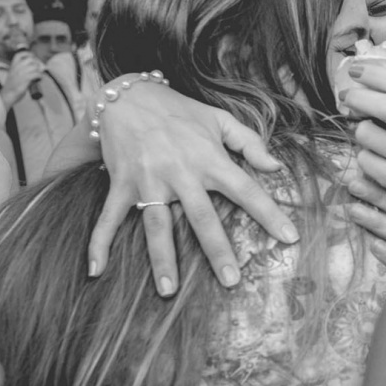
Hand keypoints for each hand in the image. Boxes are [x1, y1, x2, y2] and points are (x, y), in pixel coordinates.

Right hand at [0, 51, 44, 106]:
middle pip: (31, 59)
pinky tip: (38, 79)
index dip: (29, 54)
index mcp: (13, 65)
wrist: (7, 96)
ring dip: (39, 71)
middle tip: (38, 69)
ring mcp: (20, 73)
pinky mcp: (25, 80)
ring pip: (35, 66)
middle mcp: (16, 68)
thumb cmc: (12, 86)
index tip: (34, 58)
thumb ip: (23, 68)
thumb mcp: (14, 73)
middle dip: (37, 63)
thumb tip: (38, 65)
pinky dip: (40, 76)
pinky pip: (37, 74)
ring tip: (38, 76)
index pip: (21, 54)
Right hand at [88, 81, 297, 295]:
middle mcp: (180, 173)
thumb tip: (276, 167)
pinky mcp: (121, 183)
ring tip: (168, 291)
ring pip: (156, 225)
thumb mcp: (220, 119)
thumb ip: (250, 142)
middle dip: (217, 251)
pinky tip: (96, 269)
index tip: (289, 237)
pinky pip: (108, 217)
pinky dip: (98, 242)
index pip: (246, 189)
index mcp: (209, 158)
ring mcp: (148, 180)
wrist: (128, 95)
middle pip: (202, 217)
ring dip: (161, 259)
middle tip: (231, 281)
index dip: (269, 213)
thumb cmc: (180, 110)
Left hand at [342, 64, 385, 216]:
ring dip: (359, 129)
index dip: (375, 74)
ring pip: (367, 133)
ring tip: (367, 132)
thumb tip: (361, 74)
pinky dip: (363, 154)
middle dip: (357, 97)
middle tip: (345, 95)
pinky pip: (364, 159)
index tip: (355, 70)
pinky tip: (375, 155)